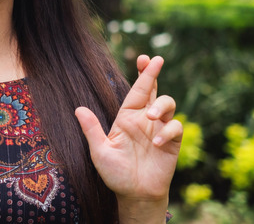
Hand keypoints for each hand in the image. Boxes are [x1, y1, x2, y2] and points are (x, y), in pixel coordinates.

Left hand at [75, 55, 181, 201]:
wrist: (135, 195)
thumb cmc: (115, 174)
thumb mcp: (100, 152)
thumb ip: (92, 130)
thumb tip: (78, 109)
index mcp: (126, 117)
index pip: (136, 91)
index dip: (142, 74)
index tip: (145, 58)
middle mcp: (144, 119)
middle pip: (153, 90)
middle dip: (153, 74)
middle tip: (155, 61)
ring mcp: (159, 129)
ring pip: (168, 104)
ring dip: (161, 105)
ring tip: (150, 117)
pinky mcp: (171, 142)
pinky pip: (175, 128)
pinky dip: (167, 132)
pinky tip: (155, 144)